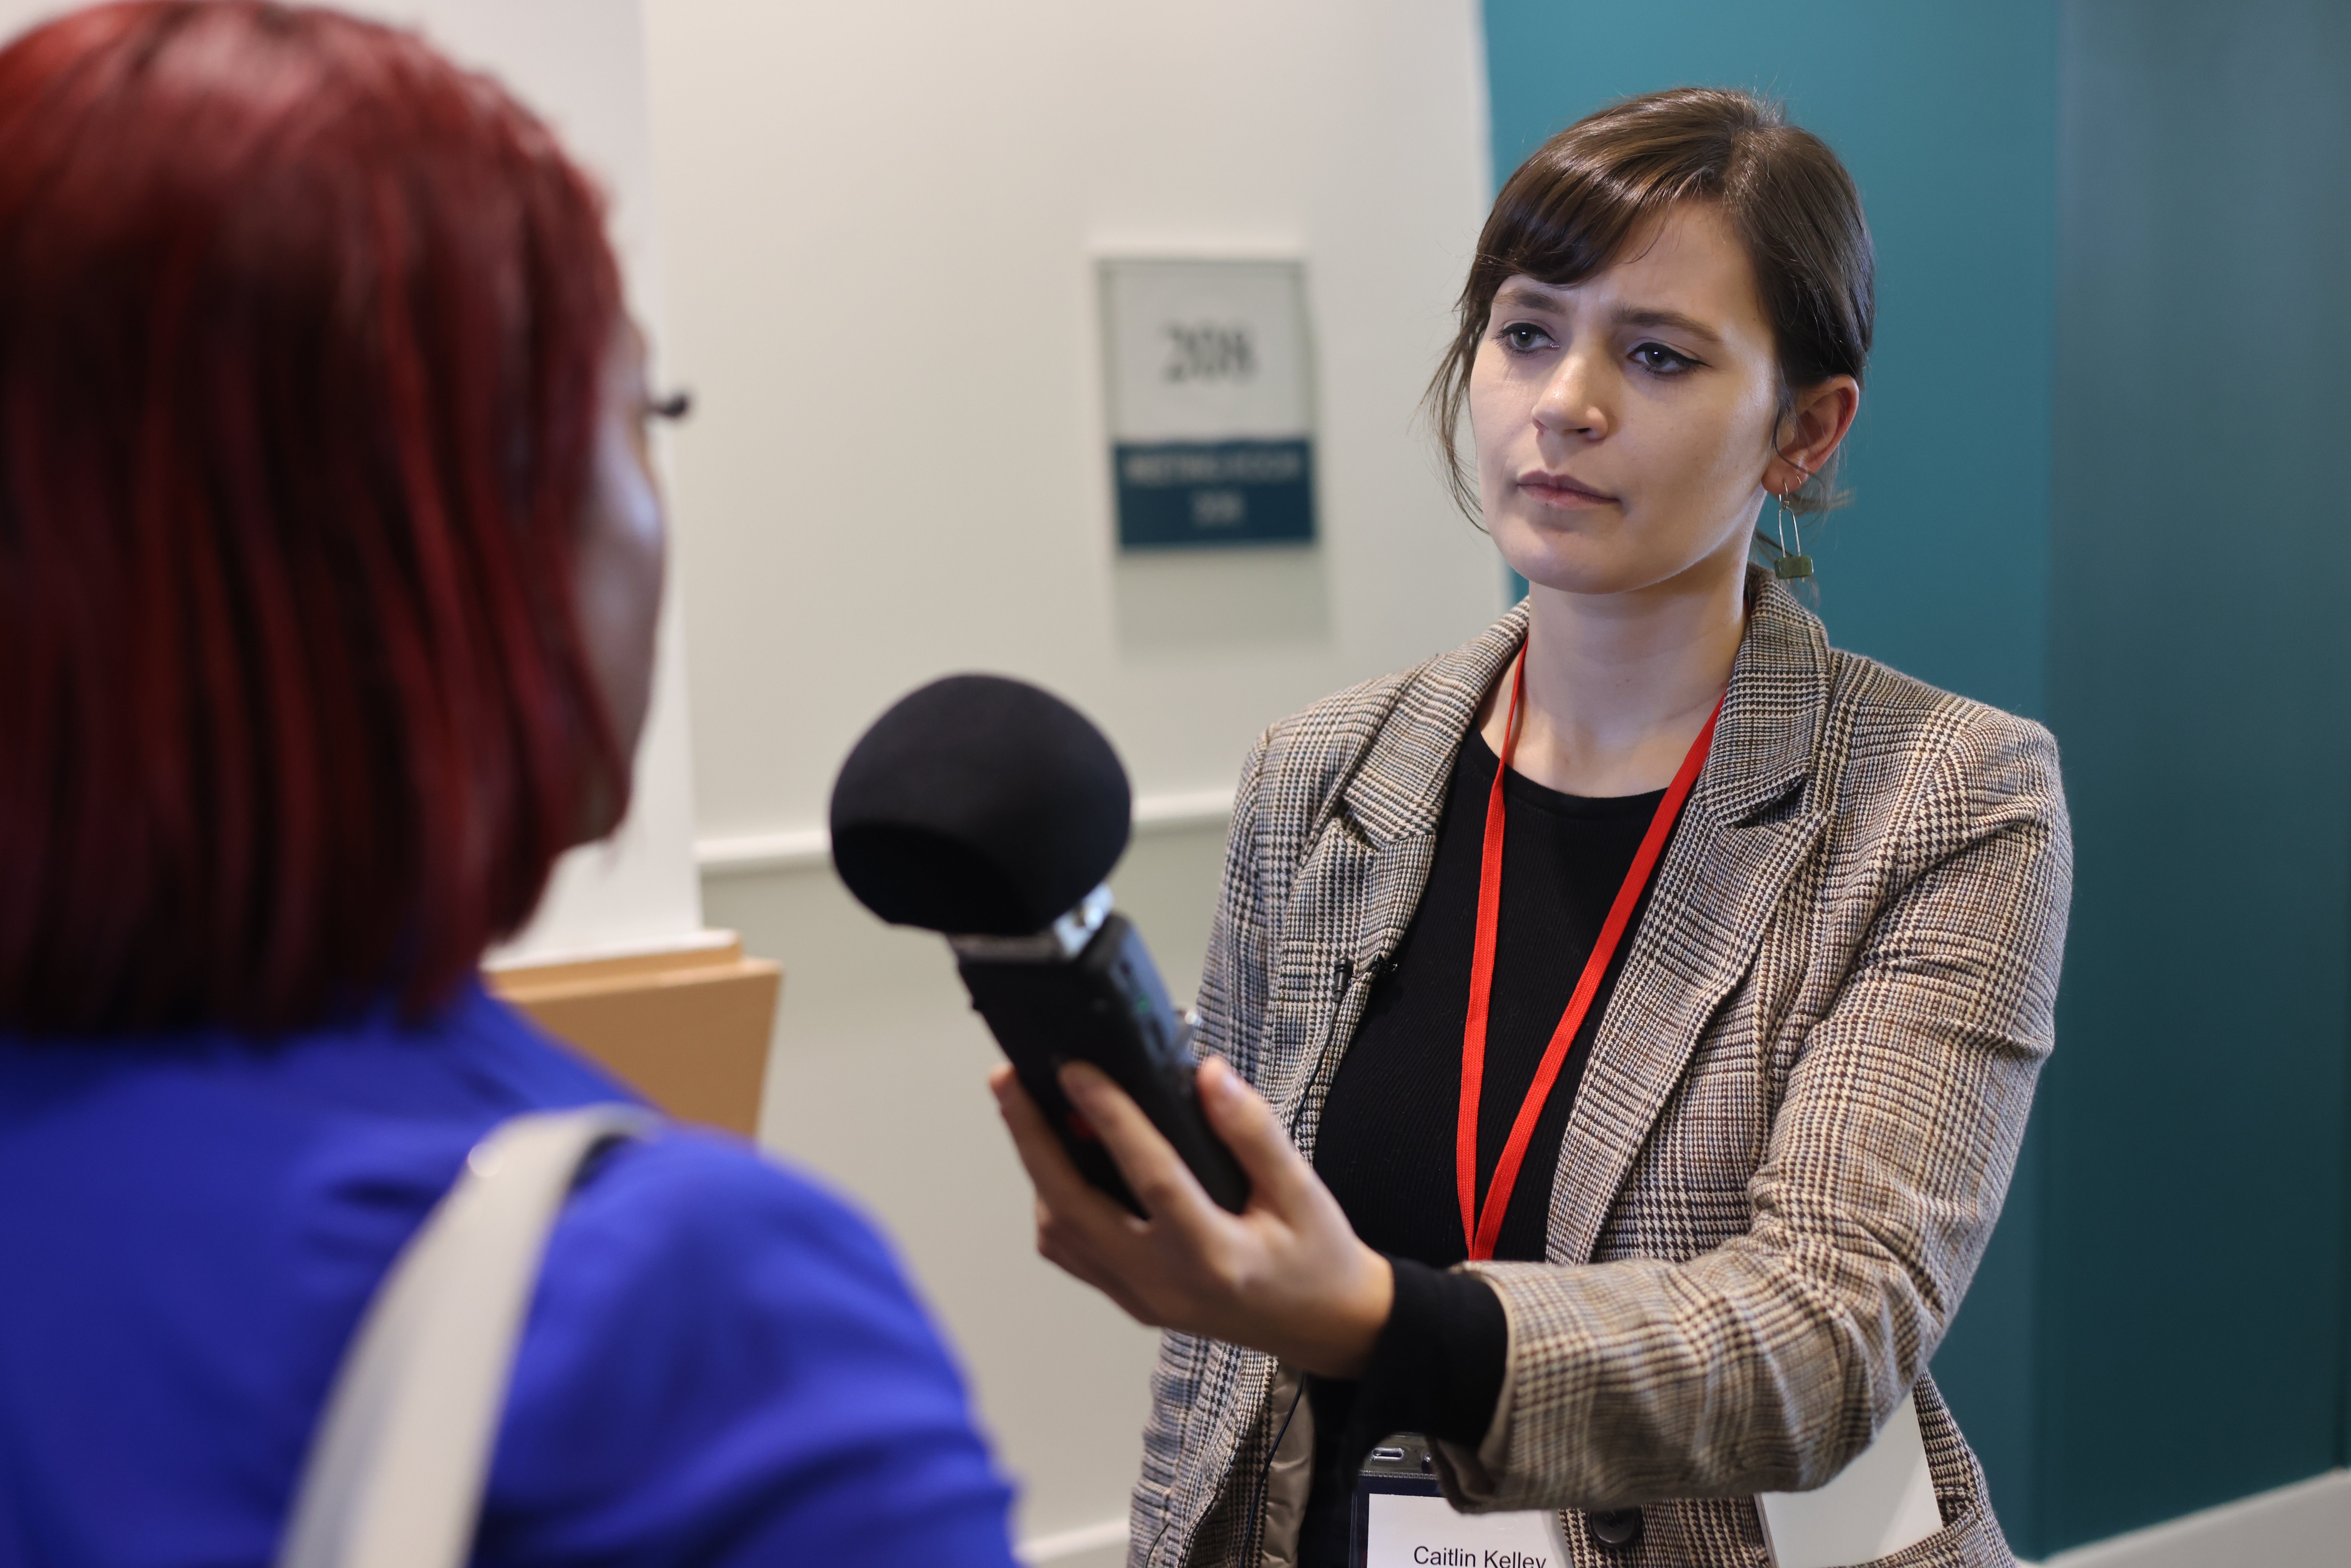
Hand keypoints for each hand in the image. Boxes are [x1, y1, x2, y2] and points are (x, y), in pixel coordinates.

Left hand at [991, 1055, 1393, 1377]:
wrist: (1323, 1326)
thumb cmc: (1316, 1255)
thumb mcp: (1304, 1191)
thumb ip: (1254, 1131)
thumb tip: (1207, 1073)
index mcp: (1216, 1256)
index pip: (1149, 1177)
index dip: (1110, 1118)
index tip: (1076, 1069)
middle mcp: (1165, 1283)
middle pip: (1074, 1207)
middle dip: (1032, 1139)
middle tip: (1007, 1081)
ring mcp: (1141, 1299)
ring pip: (1061, 1233)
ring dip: (1037, 1171)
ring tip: (1030, 1112)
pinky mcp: (1131, 1302)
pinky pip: (1071, 1253)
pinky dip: (1053, 1205)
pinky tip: (1058, 1166)